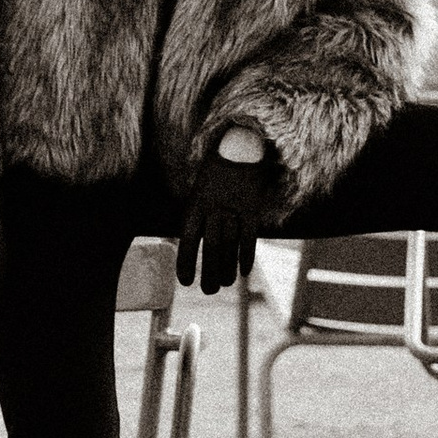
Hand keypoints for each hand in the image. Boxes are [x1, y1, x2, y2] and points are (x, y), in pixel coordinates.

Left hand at [175, 142, 270, 295]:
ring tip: (224, 284)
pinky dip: (246, 255)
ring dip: (226, 268)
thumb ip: (196, 217)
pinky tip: (243, 271)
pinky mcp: (253, 206)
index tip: (185, 281)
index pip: (187, 238)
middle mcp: (213, 207)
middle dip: (208, 272)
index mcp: (195, 204)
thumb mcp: (198, 191)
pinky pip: (249, 235)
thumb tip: (188, 245)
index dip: (185, 262)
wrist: (239, 146)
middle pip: (211, 246)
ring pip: (230, 244)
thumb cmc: (215, 174)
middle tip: (207, 291)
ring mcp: (234, 206)